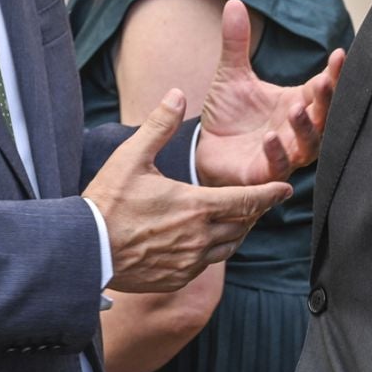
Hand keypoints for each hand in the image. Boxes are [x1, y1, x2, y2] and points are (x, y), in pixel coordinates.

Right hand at [84, 89, 291, 292]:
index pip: (246, 200)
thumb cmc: (108, 201)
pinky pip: (206, 265)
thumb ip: (160, 125)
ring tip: (238, 221)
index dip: (269, 194)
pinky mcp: (176, 278)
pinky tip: (205, 242)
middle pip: (242, 225)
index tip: (286, 189)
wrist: (84, 250)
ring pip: (228, 248)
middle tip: (259, 202)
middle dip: (254, 212)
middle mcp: (199, 237)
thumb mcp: (132, 157)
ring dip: (236, 233)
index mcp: (195, 206)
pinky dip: (213, 251)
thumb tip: (177, 93)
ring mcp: (189, 262)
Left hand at [196, 0, 344, 186]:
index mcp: (296, 103)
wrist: (206, 150)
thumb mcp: (231, 74)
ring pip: (308, 145)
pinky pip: (277, 166)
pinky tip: (270, 138)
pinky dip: (277, 153)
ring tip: (297, 109)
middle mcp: (296, 130)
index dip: (335, 73)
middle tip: (326, 80)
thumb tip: (233, 2)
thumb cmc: (228, 114)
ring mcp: (285, 153)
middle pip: (323, 116)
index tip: (341, 54)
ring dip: (305, 128)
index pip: (323, 87)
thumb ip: (236, 42)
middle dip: (327, 100)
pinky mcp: (264, 174)